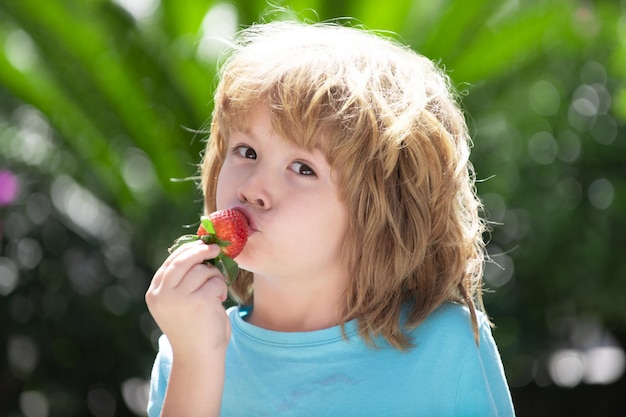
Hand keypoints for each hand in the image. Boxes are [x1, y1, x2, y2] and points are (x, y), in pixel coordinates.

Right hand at [146, 241, 230, 355]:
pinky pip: (215, 282)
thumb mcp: (179, 302)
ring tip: (216, 294)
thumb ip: (181, 280)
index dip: (188, 250)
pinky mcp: (199, 302)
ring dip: (215, 278)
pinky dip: (221, 290)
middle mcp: (163, 294)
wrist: (198, 357)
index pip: (171, 262)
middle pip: (184, 260)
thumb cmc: (193, 328)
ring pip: (203, 270)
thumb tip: (198, 248)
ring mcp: (179, 298)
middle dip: (202, 251)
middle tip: (217, 248)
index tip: (202, 244)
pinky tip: (218, 303)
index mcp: (155, 293)